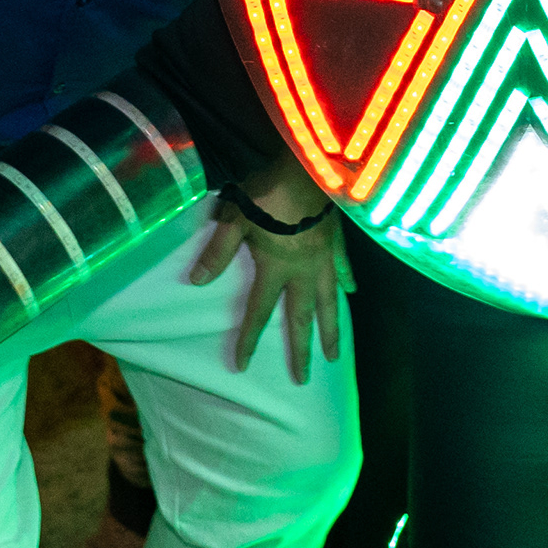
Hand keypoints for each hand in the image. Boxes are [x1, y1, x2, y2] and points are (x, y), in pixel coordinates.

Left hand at [187, 178, 342, 382]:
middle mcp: (303, 271)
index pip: (259, 311)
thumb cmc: (269, 192)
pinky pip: (344, 267)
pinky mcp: (338, 241)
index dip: (249, 339)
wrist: (309, 169)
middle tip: (303, 378)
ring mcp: (325, 257)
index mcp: (276, 268)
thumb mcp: (235, 219)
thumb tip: (196, 281)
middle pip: (302, 317)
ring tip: (334, 355)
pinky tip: (352, 294)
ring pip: (329, 301)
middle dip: (301, 349)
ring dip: (331, 329)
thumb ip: (218, 250)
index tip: (242, 366)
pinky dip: (347, 282)